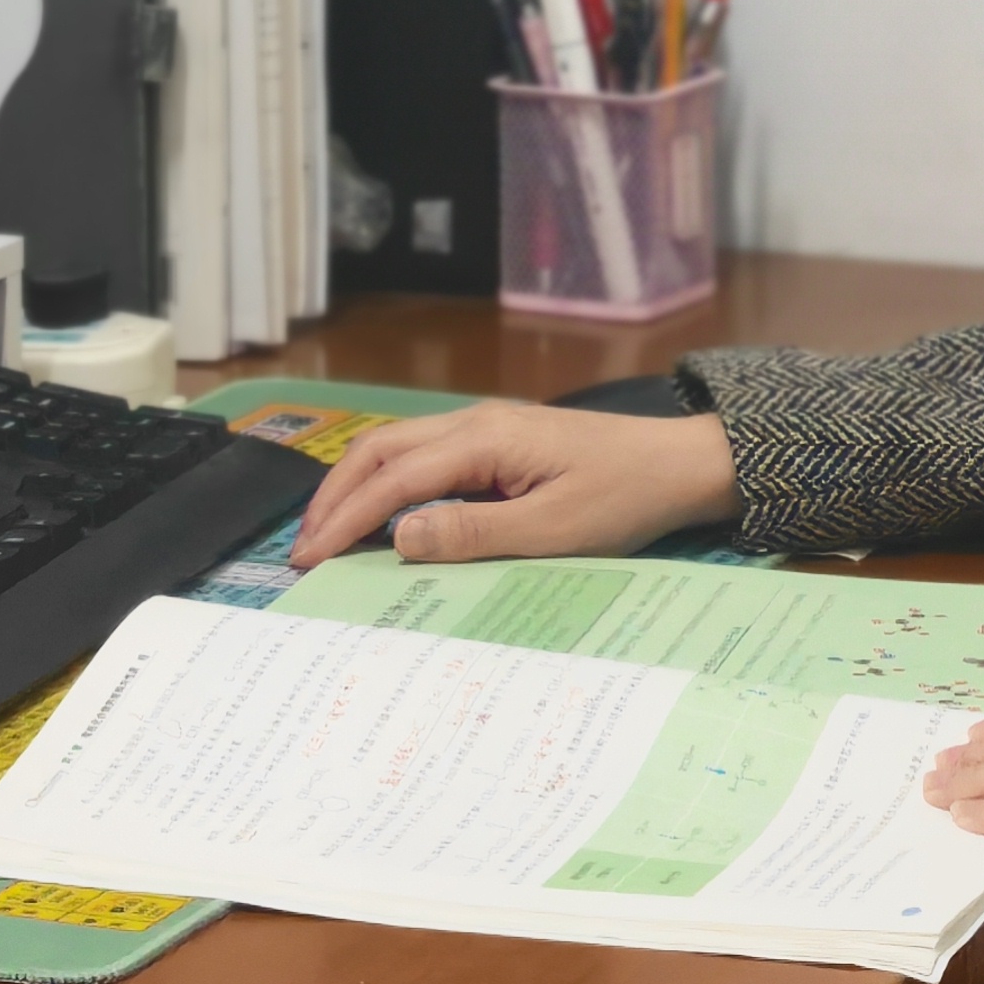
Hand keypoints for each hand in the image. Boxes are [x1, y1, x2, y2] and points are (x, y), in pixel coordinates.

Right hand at [285, 399, 740, 569]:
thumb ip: (474, 534)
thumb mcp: (554, 529)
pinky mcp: (498, 443)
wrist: (681, 465)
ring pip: (398, 450)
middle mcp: (475, 423)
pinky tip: (381, 519)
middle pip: (381, 451)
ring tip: (326, 536)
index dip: (346, 519)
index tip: (308, 560)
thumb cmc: (625, 497)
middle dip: (335, 499)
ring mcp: (486, 428)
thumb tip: (398, 536)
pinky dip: (389, 485)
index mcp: (485, 440)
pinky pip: (426, 459)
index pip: (394, 479)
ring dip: (357, 489)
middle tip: (302, 552)